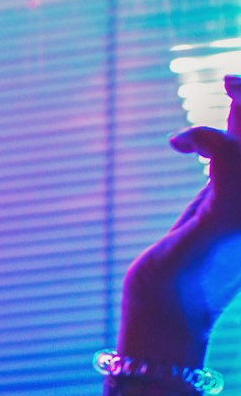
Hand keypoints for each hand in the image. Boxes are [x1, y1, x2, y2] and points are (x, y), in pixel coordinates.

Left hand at [121, 85, 240, 356]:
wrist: (163, 317)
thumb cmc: (180, 270)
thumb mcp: (210, 208)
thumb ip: (225, 169)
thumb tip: (230, 123)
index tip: (232, 84)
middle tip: (228, 78)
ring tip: (222, 84)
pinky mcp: (227, 219)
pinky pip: (229, 159)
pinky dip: (204, 137)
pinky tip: (178, 143)